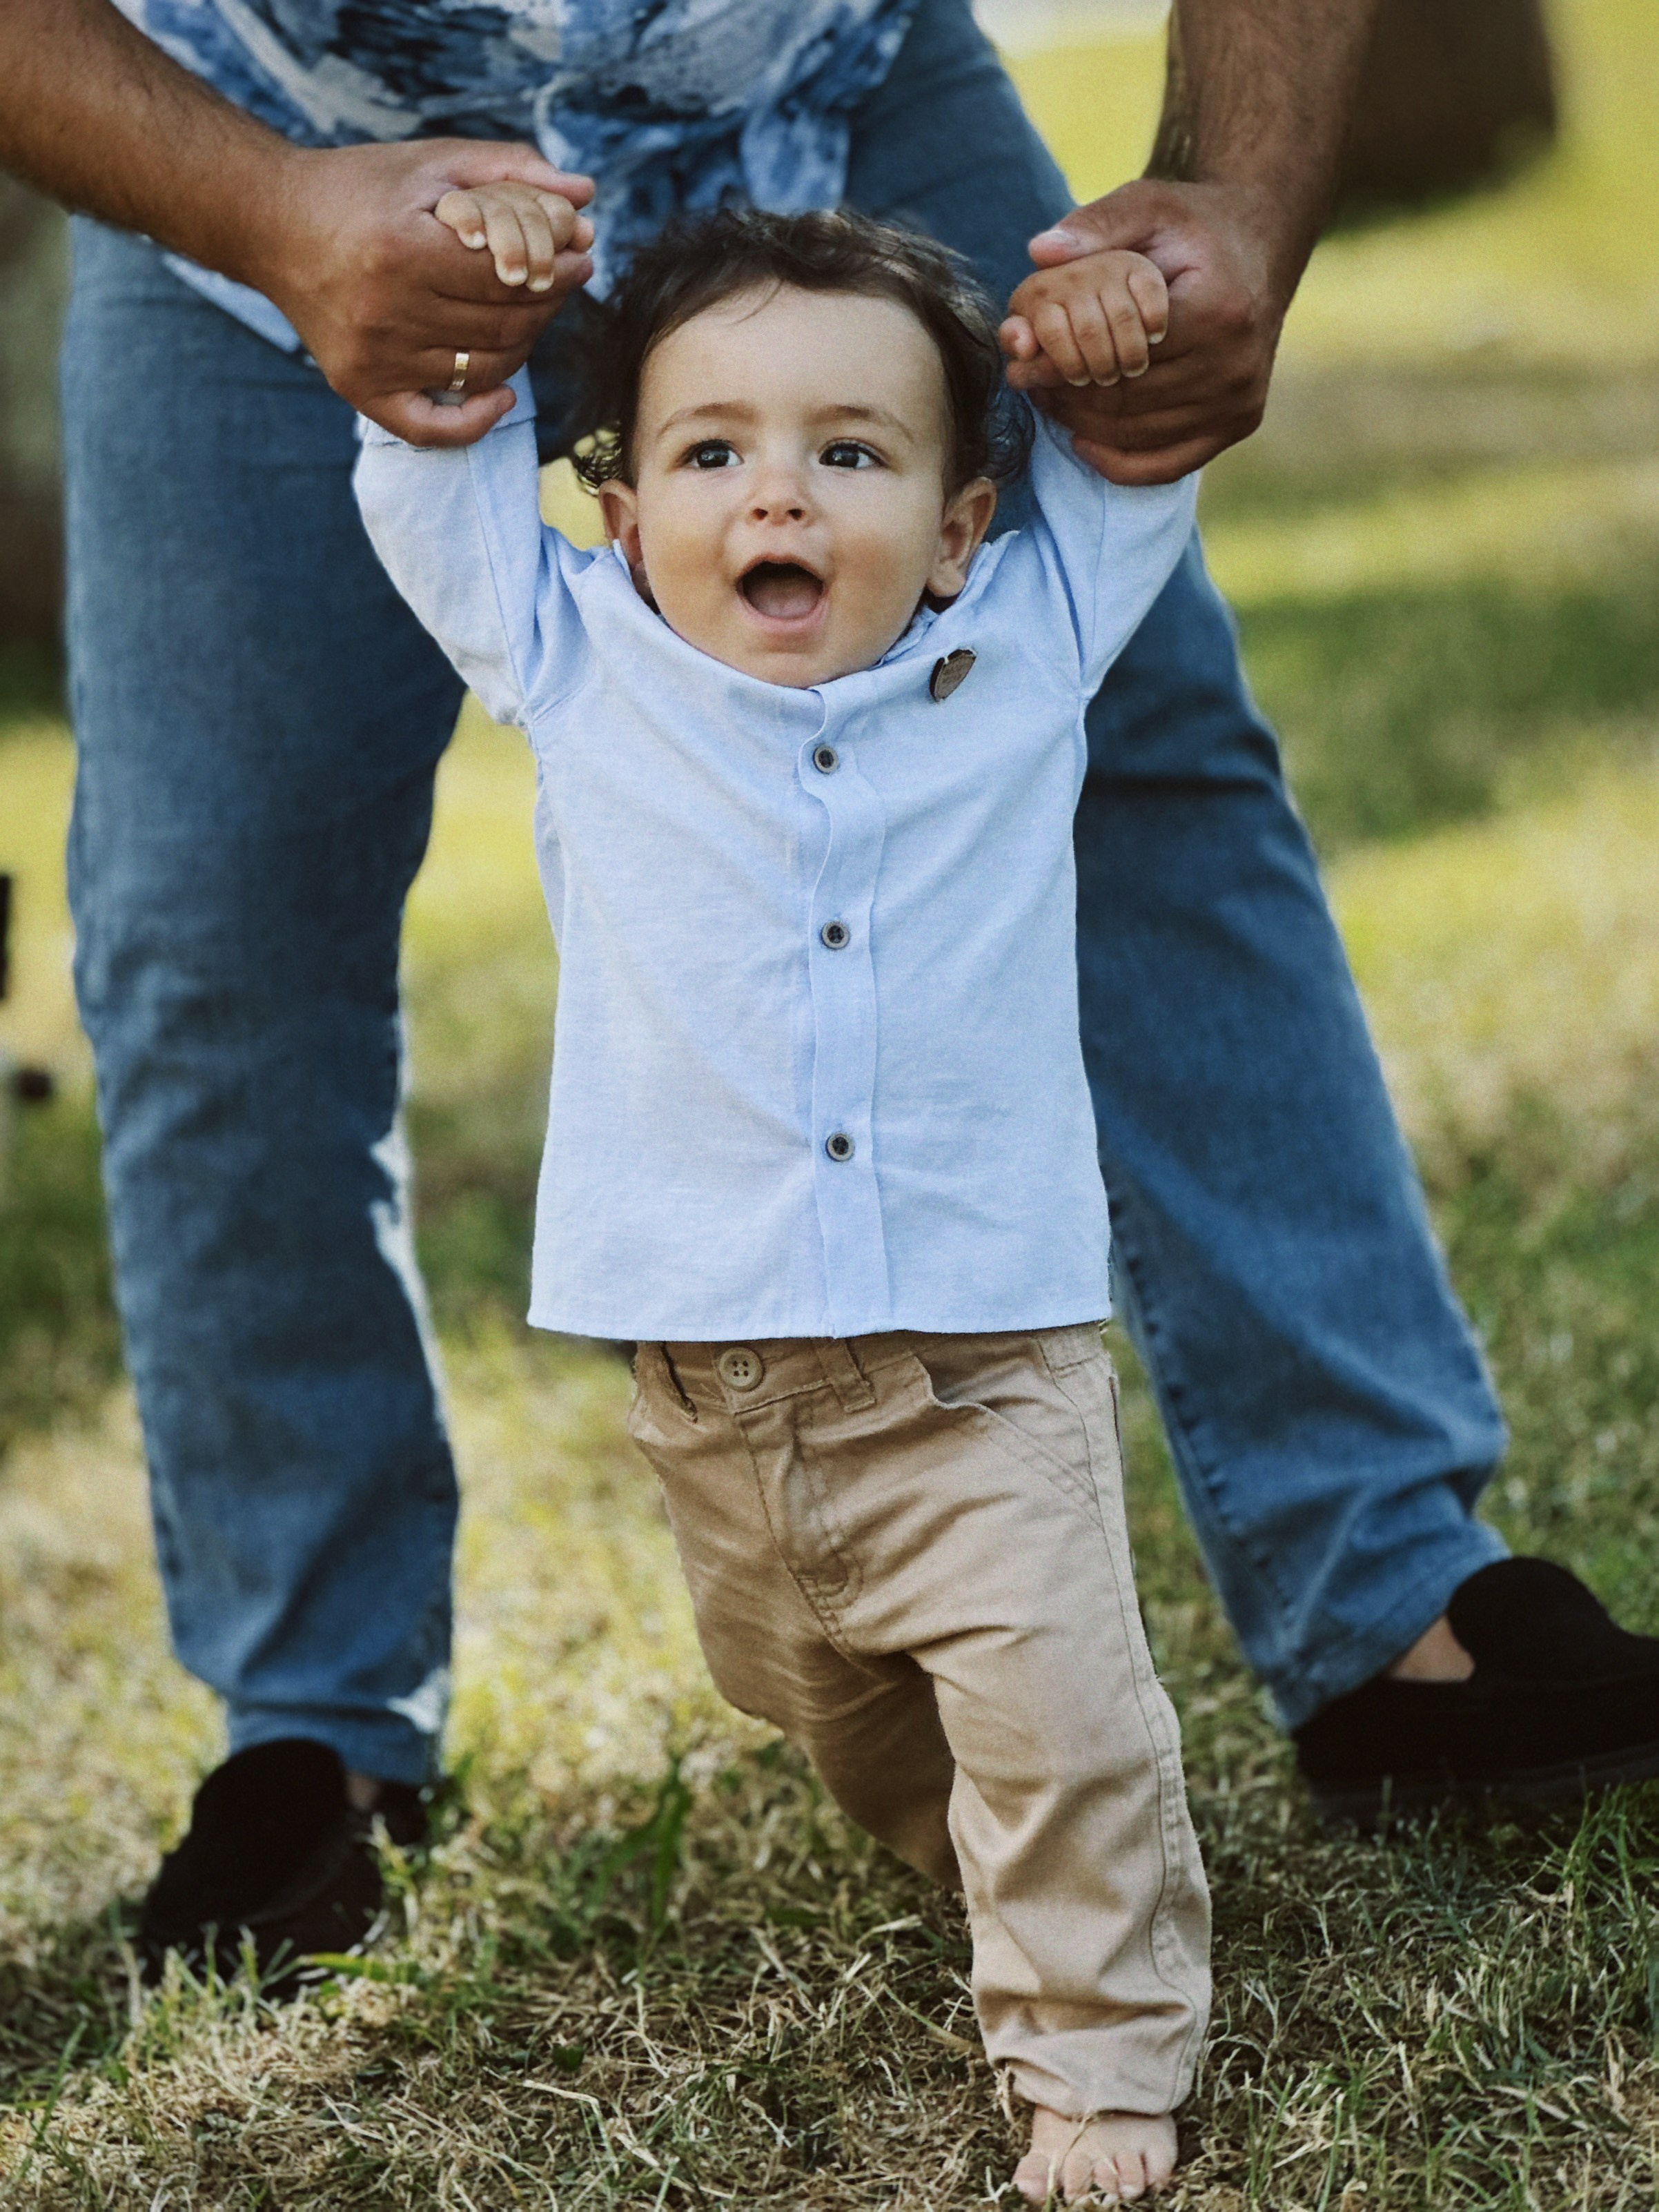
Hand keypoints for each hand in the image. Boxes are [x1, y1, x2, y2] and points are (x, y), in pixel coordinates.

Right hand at [248, 139, 594, 446]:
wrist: (272, 223)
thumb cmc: (360, 188)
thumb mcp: (431, 162)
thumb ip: (508, 170)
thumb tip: (585, 190)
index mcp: (403, 248)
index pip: (509, 276)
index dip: (557, 270)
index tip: (579, 259)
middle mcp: (386, 310)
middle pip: (503, 325)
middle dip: (547, 305)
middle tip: (562, 286)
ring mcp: (373, 356)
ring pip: (482, 370)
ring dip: (522, 347)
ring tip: (529, 319)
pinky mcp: (359, 388)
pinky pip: (432, 428)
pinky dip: (476, 420)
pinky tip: (502, 396)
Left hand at [1003, 177, 1287, 484]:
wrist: (1256, 247)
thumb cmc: (1193, 227)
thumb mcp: (1147, 206)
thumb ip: (1095, 225)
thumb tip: (1040, 252)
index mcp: (1217, 313)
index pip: (1119, 357)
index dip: (1062, 361)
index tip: (1023, 356)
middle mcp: (1235, 365)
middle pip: (1127, 401)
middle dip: (1067, 396)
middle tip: (1026, 384)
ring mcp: (1240, 400)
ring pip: (1139, 435)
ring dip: (1084, 425)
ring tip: (1048, 400)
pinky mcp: (1240, 423)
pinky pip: (1169, 464)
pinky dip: (1121, 462)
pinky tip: (1084, 441)